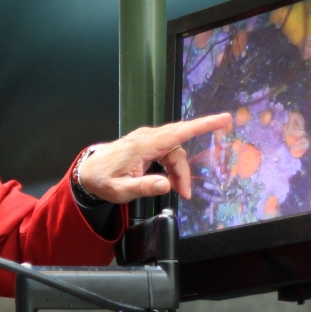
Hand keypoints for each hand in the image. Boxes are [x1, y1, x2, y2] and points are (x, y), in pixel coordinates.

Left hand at [77, 113, 231, 203]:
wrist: (87, 172)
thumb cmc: (103, 180)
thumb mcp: (121, 191)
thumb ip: (144, 187)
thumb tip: (167, 185)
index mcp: (143, 145)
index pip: (177, 132)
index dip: (202, 125)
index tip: (223, 119)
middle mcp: (147, 138)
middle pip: (178, 147)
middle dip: (184, 169)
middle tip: (185, 192)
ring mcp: (147, 139)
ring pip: (174, 151)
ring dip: (177, 171)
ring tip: (176, 191)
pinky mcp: (147, 144)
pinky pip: (167, 152)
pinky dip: (171, 167)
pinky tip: (168, 181)